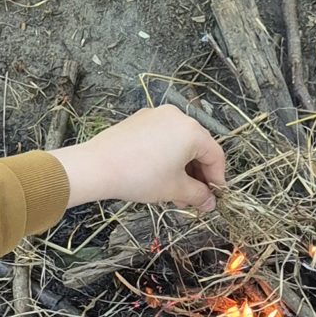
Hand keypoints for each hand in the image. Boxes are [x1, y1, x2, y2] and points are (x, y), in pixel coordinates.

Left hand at [52, 104, 225, 211]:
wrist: (98, 166)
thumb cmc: (140, 176)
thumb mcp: (175, 190)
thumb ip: (198, 195)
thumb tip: (209, 202)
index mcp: (192, 131)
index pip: (215, 155)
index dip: (217, 179)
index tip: (213, 196)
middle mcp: (177, 117)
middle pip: (198, 147)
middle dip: (197, 174)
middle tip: (193, 197)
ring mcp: (156, 115)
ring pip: (179, 142)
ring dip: (182, 166)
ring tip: (175, 191)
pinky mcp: (139, 119)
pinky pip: (162, 136)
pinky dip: (166, 154)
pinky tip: (158, 174)